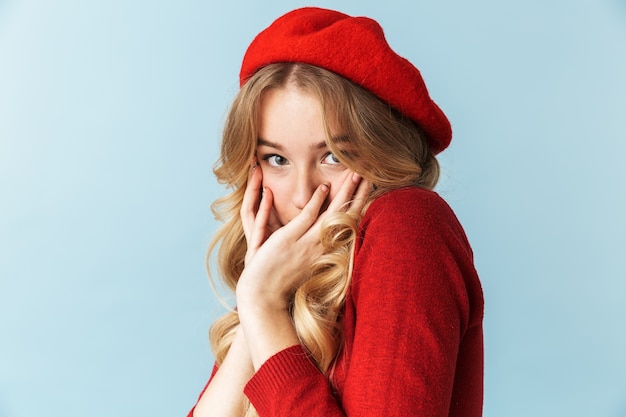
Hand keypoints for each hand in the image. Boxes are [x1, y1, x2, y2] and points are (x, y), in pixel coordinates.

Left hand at [237, 165, 368, 311]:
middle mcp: (321, 247)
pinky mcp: (289, 239)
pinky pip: (307, 216)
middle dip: (358, 194)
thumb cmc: (282, 285)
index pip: (348, 224)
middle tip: (368, 175)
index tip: (368, 192)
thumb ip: (315, 253)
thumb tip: (326, 242)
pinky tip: (325, 186)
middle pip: (346, 215)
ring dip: (344, 192)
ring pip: (331, 213)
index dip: (359, 206)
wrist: (263, 299)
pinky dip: (317, 200)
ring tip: (355, 174)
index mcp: (325, 252)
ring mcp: (306, 243)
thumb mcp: (304, 267)